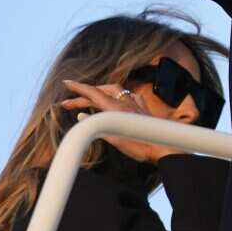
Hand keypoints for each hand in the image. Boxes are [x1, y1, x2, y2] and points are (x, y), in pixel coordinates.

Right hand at [61, 80, 180, 163]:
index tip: (66, 82)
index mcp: (116, 108)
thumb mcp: (113, 139)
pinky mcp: (143, 108)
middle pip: (101, 92)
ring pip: (115, 91)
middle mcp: (126, 102)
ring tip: (88, 101)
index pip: (94, 93)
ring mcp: (136, 103)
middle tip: (67, 104)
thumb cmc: (139, 146)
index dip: (79, 88)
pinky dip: (116, 96)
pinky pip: (128, 96)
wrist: (165, 148)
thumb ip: (96, 126)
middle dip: (83, 96)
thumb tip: (81, 117)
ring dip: (99, 93)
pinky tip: (116, 100)